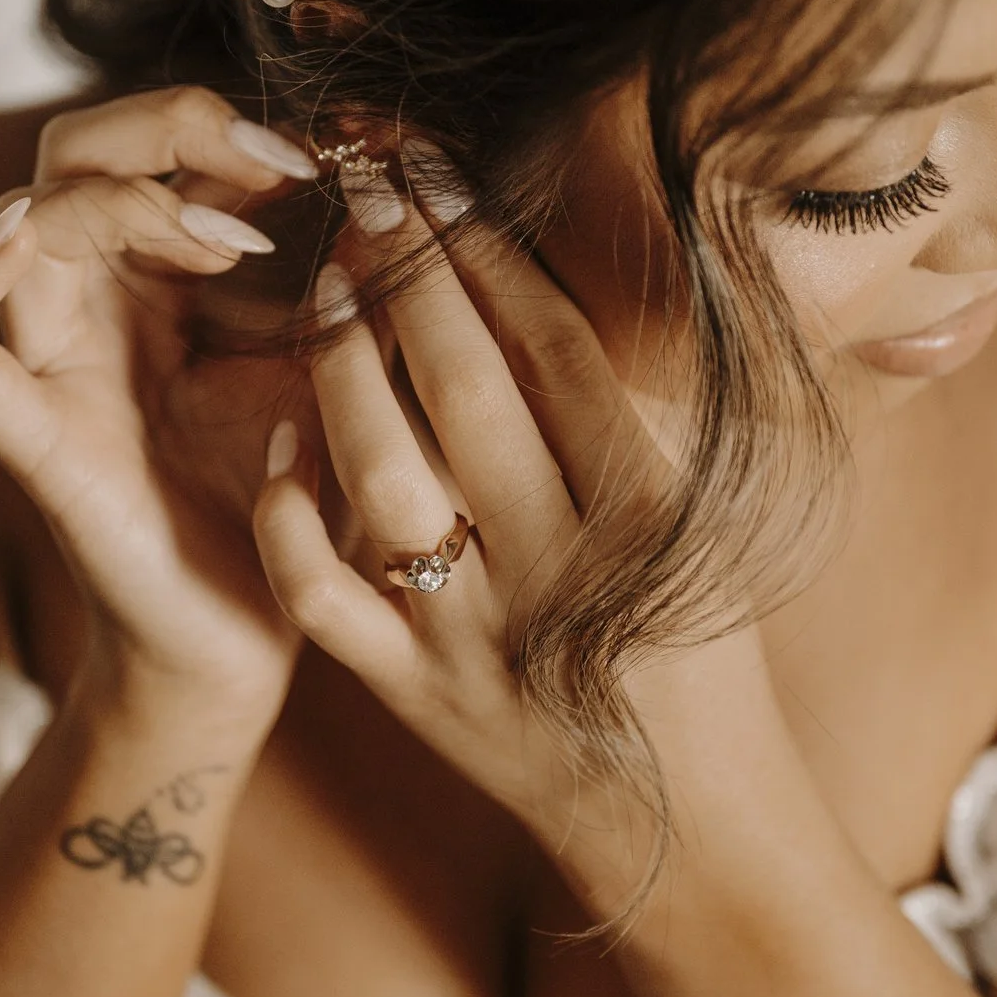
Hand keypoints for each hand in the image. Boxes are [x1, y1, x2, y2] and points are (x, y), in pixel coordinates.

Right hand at [0, 87, 319, 726]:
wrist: (255, 637)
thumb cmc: (289, 502)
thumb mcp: (331, 368)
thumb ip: (342, 282)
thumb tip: (378, 185)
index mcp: (154, 283)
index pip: (146, 149)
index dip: (217, 128)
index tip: (316, 156)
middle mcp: (89, 308)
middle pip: (70, 156)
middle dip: (162, 129)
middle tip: (273, 167)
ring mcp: (50, 369)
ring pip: (16, 224)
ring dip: (111, 198)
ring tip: (225, 242)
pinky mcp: (31, 441)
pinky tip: (14, 243)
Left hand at [249, 161, 794, 866]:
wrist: (685, 828)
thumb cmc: (706, 649)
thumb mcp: (712, 513)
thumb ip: (647, 394)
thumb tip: (591, 247)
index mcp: (650, 515)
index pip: (554, 348)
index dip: (487, 246)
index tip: (435, 168)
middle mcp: (561, 573)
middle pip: (466, 391)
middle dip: (409, 270)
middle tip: (365, 183)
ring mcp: (477, 639)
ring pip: (383, 476)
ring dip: (343, 364)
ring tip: (326, 280)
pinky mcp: (412, 697)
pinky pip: (325, 594)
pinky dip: (294, 511)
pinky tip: (285, 434)